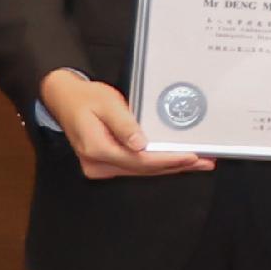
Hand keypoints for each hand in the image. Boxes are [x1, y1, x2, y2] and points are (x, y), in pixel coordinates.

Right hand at [41, 68, 216, 179]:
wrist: (65, 99)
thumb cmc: (86, 98)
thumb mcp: (107, 104)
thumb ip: (124, 125)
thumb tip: (141, 144)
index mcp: (96, 148)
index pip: (139, 160)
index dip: (167, 159)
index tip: (190, 156)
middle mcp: (98, 163)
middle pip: (144, 169)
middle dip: (176, 165)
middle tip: (205, 161)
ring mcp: (101, 167)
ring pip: (142, 171)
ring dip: (170, 167)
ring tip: (198, 163)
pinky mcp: (107, 164)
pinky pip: (136, 167)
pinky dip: (158, 164)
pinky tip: (176, 161)